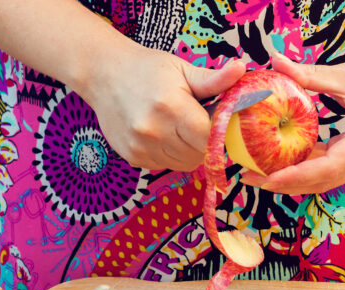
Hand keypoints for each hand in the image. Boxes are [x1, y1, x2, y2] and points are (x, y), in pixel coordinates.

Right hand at [82, 42, 245, 170]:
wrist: (102, 74)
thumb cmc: (145, 68)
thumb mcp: (181, 69)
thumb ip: (213, 79)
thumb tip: (241, 70)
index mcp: (171, 107)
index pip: (209, 137)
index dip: (219, 133)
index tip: (220, 123)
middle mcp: (154, 131)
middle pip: (199, 154)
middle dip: (205, 141)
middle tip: (198, 121)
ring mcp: (141, 147)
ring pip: (184, 164)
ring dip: (190, 151)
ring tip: (180, 126)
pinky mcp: (133, 158)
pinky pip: (165, 165)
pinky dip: (171, 154)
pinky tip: (163, 133)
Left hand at [240, 52, 344, 193]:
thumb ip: (309, 74)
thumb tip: (273, 60)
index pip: (330, 166)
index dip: (297, 176)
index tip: (268, 177)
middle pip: (324, 181)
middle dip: (287, 184)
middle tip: (250, 178)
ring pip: (327, 179)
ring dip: (294, 180)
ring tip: (259, 174)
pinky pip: (331, 168)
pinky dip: (307, 168)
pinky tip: (281, 162)